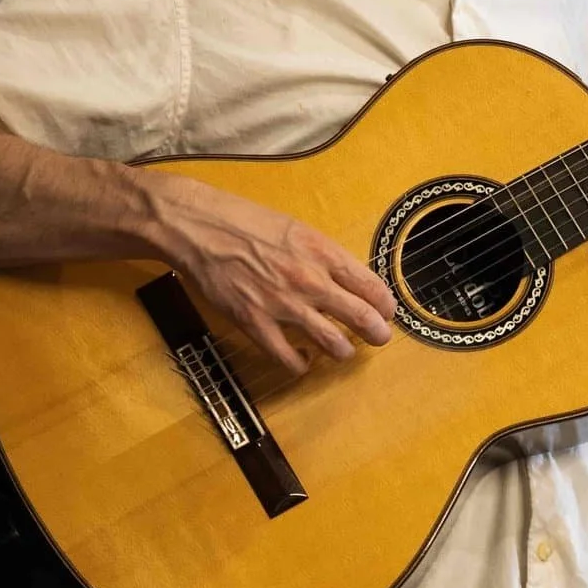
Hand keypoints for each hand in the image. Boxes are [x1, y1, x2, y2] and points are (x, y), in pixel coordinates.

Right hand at [145, 172, 396, 374]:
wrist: (200, 228)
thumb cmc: (245, 222)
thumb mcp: (297, 229)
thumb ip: (322, 256)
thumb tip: (345, 279)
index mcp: (322, 252)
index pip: (371, 286)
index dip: (385, 304)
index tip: (387, 311)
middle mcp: (310, 280)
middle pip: (361, 317)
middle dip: (377, 333)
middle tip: (380, 338)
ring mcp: (283, 305)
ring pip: (332, 343)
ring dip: (343, 351)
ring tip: (343, 350)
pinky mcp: (255, 323)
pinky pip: (288, 358)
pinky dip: (300, 364)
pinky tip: (301, 359)